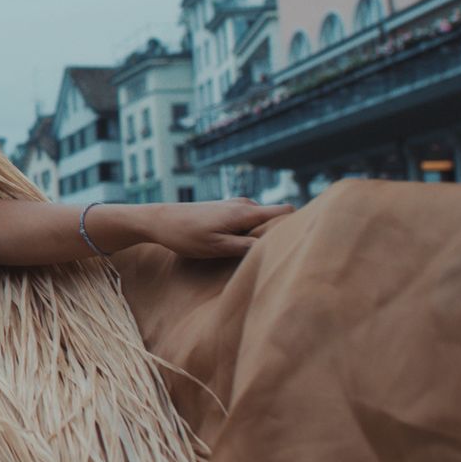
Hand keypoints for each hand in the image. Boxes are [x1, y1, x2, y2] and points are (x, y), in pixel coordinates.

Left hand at [144, 198, 295, 258]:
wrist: (160, 220)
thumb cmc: (186, 236)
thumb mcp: (217, 248)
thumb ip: (247, 247)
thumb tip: (274, 247)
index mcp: (246, 212)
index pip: (286, 211)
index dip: (297, 224)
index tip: (301, 241)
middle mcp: (245, 205)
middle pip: (277, 218)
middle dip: (279, 235)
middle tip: (276, 257)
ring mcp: (237, 206)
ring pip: (263, 221)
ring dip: (262, 236)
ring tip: (255, 255)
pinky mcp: (228, 211)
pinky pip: (251, 221)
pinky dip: (251, 234)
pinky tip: (241, 247)